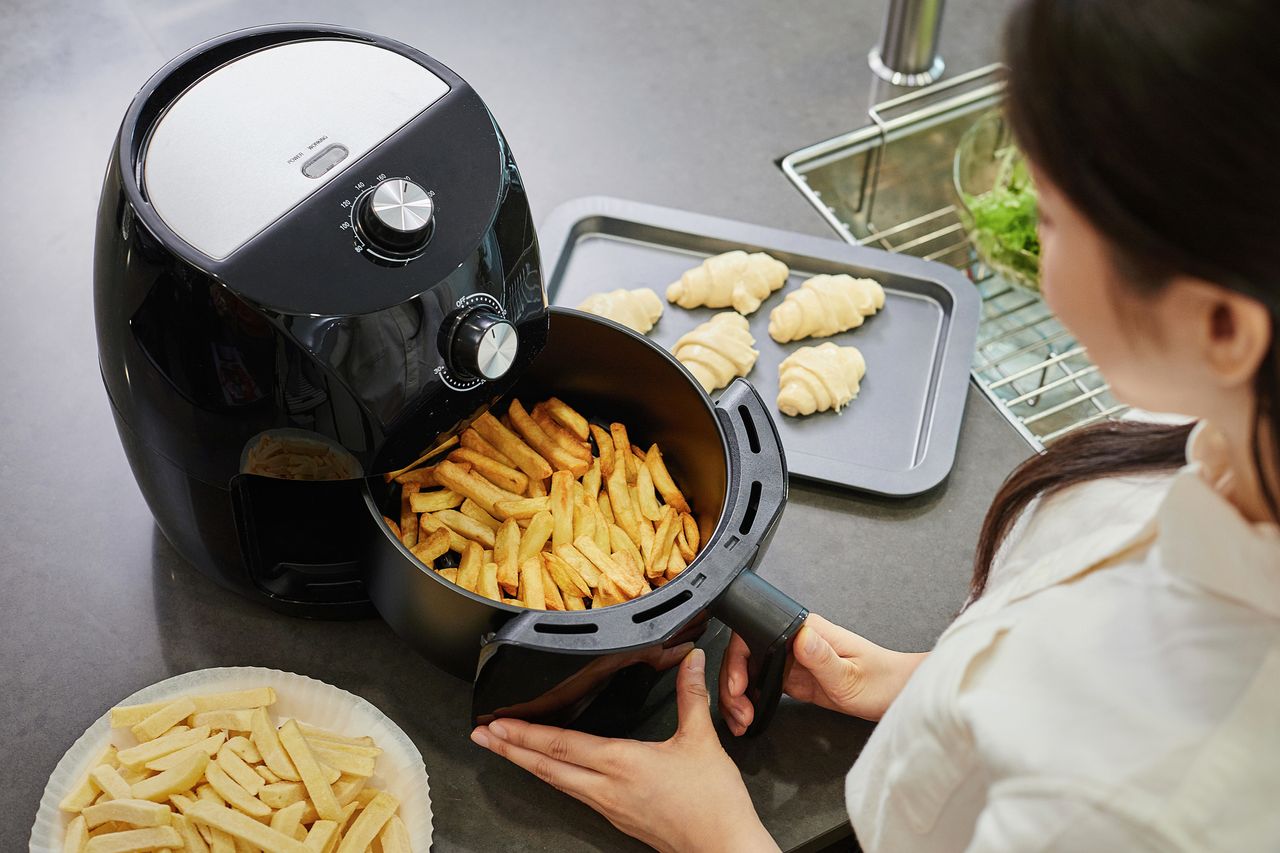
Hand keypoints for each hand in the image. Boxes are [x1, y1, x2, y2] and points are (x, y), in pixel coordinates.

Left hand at [471, 648, 779, 852]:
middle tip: (481, 735)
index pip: (561, 745)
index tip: (498, 723)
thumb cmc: (712, 803)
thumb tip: (691, 661)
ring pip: (556, 782)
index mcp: (622, 763)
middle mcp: (607, 787)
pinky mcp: (617, 816)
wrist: (722, 848)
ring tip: (504, 749)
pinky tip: (550, 770)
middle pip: (546, 767)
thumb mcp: (702, 741)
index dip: (525, 733)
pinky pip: (574, 792)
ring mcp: (609, 806)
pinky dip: (553, 776)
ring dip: (526, 763)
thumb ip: (692, 696)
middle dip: (510, 749)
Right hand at [719, 614, 925, 734]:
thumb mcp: (850, 674)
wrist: (898, 696)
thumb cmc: (882, 680)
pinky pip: (762, 687)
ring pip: (749, 672)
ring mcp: (792, 660)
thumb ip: (822, 657)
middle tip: (739, 713)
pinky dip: (751, 702)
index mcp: (805, 630)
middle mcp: (794, 641)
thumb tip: (799, 636)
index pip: (753, 634)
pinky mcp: (794, 678)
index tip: (738, 686)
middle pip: (745, 655)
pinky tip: (749, 718)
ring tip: (742, 721)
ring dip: (739, 697)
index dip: (737, 660)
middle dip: (732, 685)